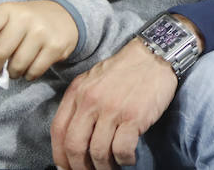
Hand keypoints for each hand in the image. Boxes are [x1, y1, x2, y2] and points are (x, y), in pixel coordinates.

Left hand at [0, 0, 78, 80]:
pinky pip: (34, 71)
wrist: (65, 17)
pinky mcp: (55, 47)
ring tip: (14, 68)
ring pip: (17, 65)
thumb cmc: (29, 21)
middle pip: (0, 52)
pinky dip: (28, 75)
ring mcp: (42, 32)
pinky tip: (29, 68)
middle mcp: (26, 18)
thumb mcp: (10, 16)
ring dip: (12, 73)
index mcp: (9, 9)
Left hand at [51, 38, 178, 169]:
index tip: (67, 168)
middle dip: (80, 167)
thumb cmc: (124, 70)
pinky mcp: (134, 116)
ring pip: (98, 153)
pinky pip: (122, 150)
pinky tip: (128, 158)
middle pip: (75, 146)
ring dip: (104, 167)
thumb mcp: (93, 80)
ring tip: (112, 167)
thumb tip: (72, 140)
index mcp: (78, 92)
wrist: (155, 55)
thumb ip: (80, 104)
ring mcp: (112, 109)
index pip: (58, 131)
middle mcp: (91, 101)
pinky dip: (124, 160)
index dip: (60, 155)